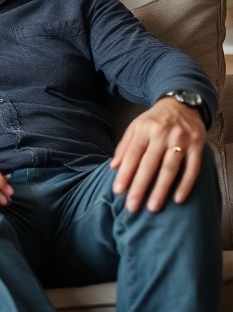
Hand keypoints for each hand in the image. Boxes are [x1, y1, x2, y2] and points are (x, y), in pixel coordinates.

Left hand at [111, 97, 206, 211]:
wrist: (182, 104)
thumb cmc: (154, 120)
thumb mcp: (135, 127)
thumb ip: (124, 146)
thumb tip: (114, 167)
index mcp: (144, 129)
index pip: (132, 155)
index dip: (125, 174)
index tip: (118, 191)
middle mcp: (162, 134)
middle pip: (149, 164)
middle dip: (140, 186)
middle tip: (132, 206)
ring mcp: (181, 140)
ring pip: (170, 168)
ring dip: (161, 189)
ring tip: (153, 207)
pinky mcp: (198, 146)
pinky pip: (193, 168)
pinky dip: (186, 184)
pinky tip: (178, 199)